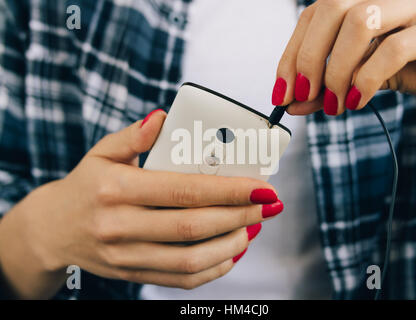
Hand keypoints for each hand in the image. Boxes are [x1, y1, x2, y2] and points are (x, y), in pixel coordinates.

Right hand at [0, 110, 281, 298]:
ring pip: (191, 259)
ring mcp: (125, 256)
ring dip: (232, 244)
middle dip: (240, 216)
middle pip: (193, 226)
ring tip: (254, 227)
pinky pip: (180, 278)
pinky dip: (212, 269)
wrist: (52, 230)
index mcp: (115, 189)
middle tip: (269, 204)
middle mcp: (119, 226)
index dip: (228, 189)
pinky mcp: (131, 275)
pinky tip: (231, 251)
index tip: (262, 185)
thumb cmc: (85, 186)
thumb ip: (133, 136)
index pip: (183, 190)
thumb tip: (165, 117)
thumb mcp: (101, 153)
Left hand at [272, 0, 415, 115]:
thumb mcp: (369, 75)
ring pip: (361, 20)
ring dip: (337, 70)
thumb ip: (332, 87)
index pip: (315, 13)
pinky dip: (367, 79)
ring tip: (337, 104)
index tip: (281, 92)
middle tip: (305, 96)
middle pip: (332, 7)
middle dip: (308, 57)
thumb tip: (294, 104)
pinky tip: (359, 101)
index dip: (292, 53)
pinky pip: (395, 48)